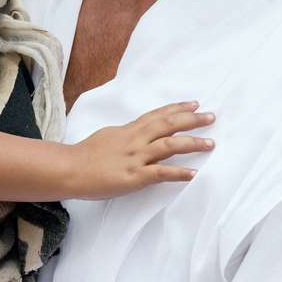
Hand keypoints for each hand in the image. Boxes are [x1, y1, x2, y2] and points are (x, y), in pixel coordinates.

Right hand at [67, 101, 214, 198]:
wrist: (69, 169)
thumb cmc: (84, 155)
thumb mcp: (107, 137)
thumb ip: (125, 136)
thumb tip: (135, 135)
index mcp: (129, 130)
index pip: (157, 115)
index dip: (177, 109)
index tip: (194, 104)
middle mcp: (135, 140)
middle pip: (168, 125)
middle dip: (192, 120)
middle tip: (211, 117)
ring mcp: (135, 158)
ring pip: (169, 146)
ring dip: (192, 143)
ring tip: (210, 143)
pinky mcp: (134, 177)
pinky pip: (160, 173)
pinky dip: (179, 173)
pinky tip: (193, 173)